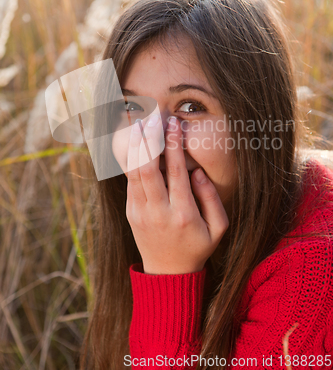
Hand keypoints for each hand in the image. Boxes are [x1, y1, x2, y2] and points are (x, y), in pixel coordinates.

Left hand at [126, 115, 228, 274]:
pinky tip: (132, 142)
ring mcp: (140, 212)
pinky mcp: (130, 212)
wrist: (167, 274)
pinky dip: (130, 159)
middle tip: (150, 117)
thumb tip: (197, 172)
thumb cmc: (197, 248)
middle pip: (148, 168)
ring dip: (134, 146)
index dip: (173, 145)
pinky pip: (129, 181)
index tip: (173, 123)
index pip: (176, 172)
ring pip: (133, 172)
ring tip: (136, 122)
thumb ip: (212, 198)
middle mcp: (158, 211)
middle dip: (148, 139)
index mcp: (183, 214)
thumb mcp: (218, 229)